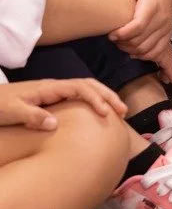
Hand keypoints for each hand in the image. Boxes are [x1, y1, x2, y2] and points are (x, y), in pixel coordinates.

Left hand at [0, 78, 126, 130]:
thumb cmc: (0, 105)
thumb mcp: (12, 111)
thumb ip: (32, 116)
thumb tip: (55, 123)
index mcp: (49, 88)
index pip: (80, 87)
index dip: (95, 98)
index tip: (106, 113)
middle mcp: (56, 87)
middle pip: (88, 84)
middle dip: (107, 95)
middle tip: (123, 110)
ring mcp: (56, 91)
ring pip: (86, 88)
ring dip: (103, 97)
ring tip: (118, 110)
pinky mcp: (54, 97)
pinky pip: (79, 96)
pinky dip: (94, 100)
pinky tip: (99, 111)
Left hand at [96, 0, 171, 83]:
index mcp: (152, 1)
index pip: (139, 25)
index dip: (123, 34)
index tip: (110, 35)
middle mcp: (162, 15)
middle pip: (141, 40)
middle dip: (123, 43)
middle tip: (112, 38)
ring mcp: (167, 25)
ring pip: (148, 48)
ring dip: (131, 50)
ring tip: (120, 43)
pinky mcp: (169, 32)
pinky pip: (157, 51)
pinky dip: (144, 55)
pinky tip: (133, 51)